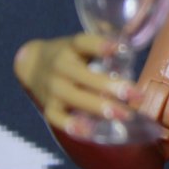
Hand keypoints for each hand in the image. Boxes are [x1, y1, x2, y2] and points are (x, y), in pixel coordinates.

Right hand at [14, 33, 165, 141]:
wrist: (32, 66)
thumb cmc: (69, 55)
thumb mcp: (81, 42)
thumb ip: (105, 39)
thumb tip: (133, 37)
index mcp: (71, 47)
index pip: (83, 42)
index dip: (100, 45)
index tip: (120, 48)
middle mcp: (60, 66)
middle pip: (84, 76)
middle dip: (111, 86)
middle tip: (136, 94)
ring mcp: (53, 88)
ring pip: (74, 98)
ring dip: (99, 107)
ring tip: (124, 114)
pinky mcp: (48, 107)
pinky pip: (58, 119)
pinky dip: (73, 126)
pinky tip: (92, 131)